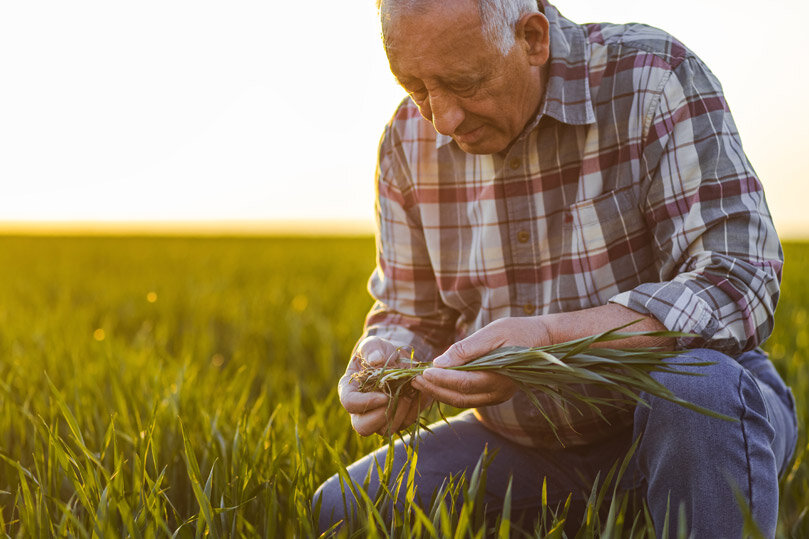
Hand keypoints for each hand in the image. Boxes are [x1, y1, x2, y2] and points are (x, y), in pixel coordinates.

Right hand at [338, 336, 431, 436]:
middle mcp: (362, 408)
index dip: (365, 402)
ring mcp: (380, 417)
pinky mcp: (398, 418)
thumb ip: (372, 349)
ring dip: (400, 413)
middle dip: (381, 417)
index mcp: (350, 389)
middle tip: (396, 399)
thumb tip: (376, 360)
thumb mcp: (374, 344)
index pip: (349, 403)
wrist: (397, 358)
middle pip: (363, 427)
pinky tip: (418, 392)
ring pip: (386, 430)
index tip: (384, 395)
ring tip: (409, 392)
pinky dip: (414, 409)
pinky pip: (406, 423)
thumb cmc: (380, 351)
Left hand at [411, 317, 550, 407]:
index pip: (462, 383)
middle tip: (414, 378)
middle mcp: (497, 392)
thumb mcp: (492, 333)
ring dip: (439, 392)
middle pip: (458, 397)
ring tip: (420, 381)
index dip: (440, 379)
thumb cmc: (518, 331)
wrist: (543, 340)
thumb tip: (440, 362)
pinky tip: (436, 381)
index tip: (422, 371)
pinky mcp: (494, 394)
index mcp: (498, 378)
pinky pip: (468, 397)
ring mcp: (496, 396)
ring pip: (461, 401)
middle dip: (434, 389)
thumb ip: (467, 349)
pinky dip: (449, 391)